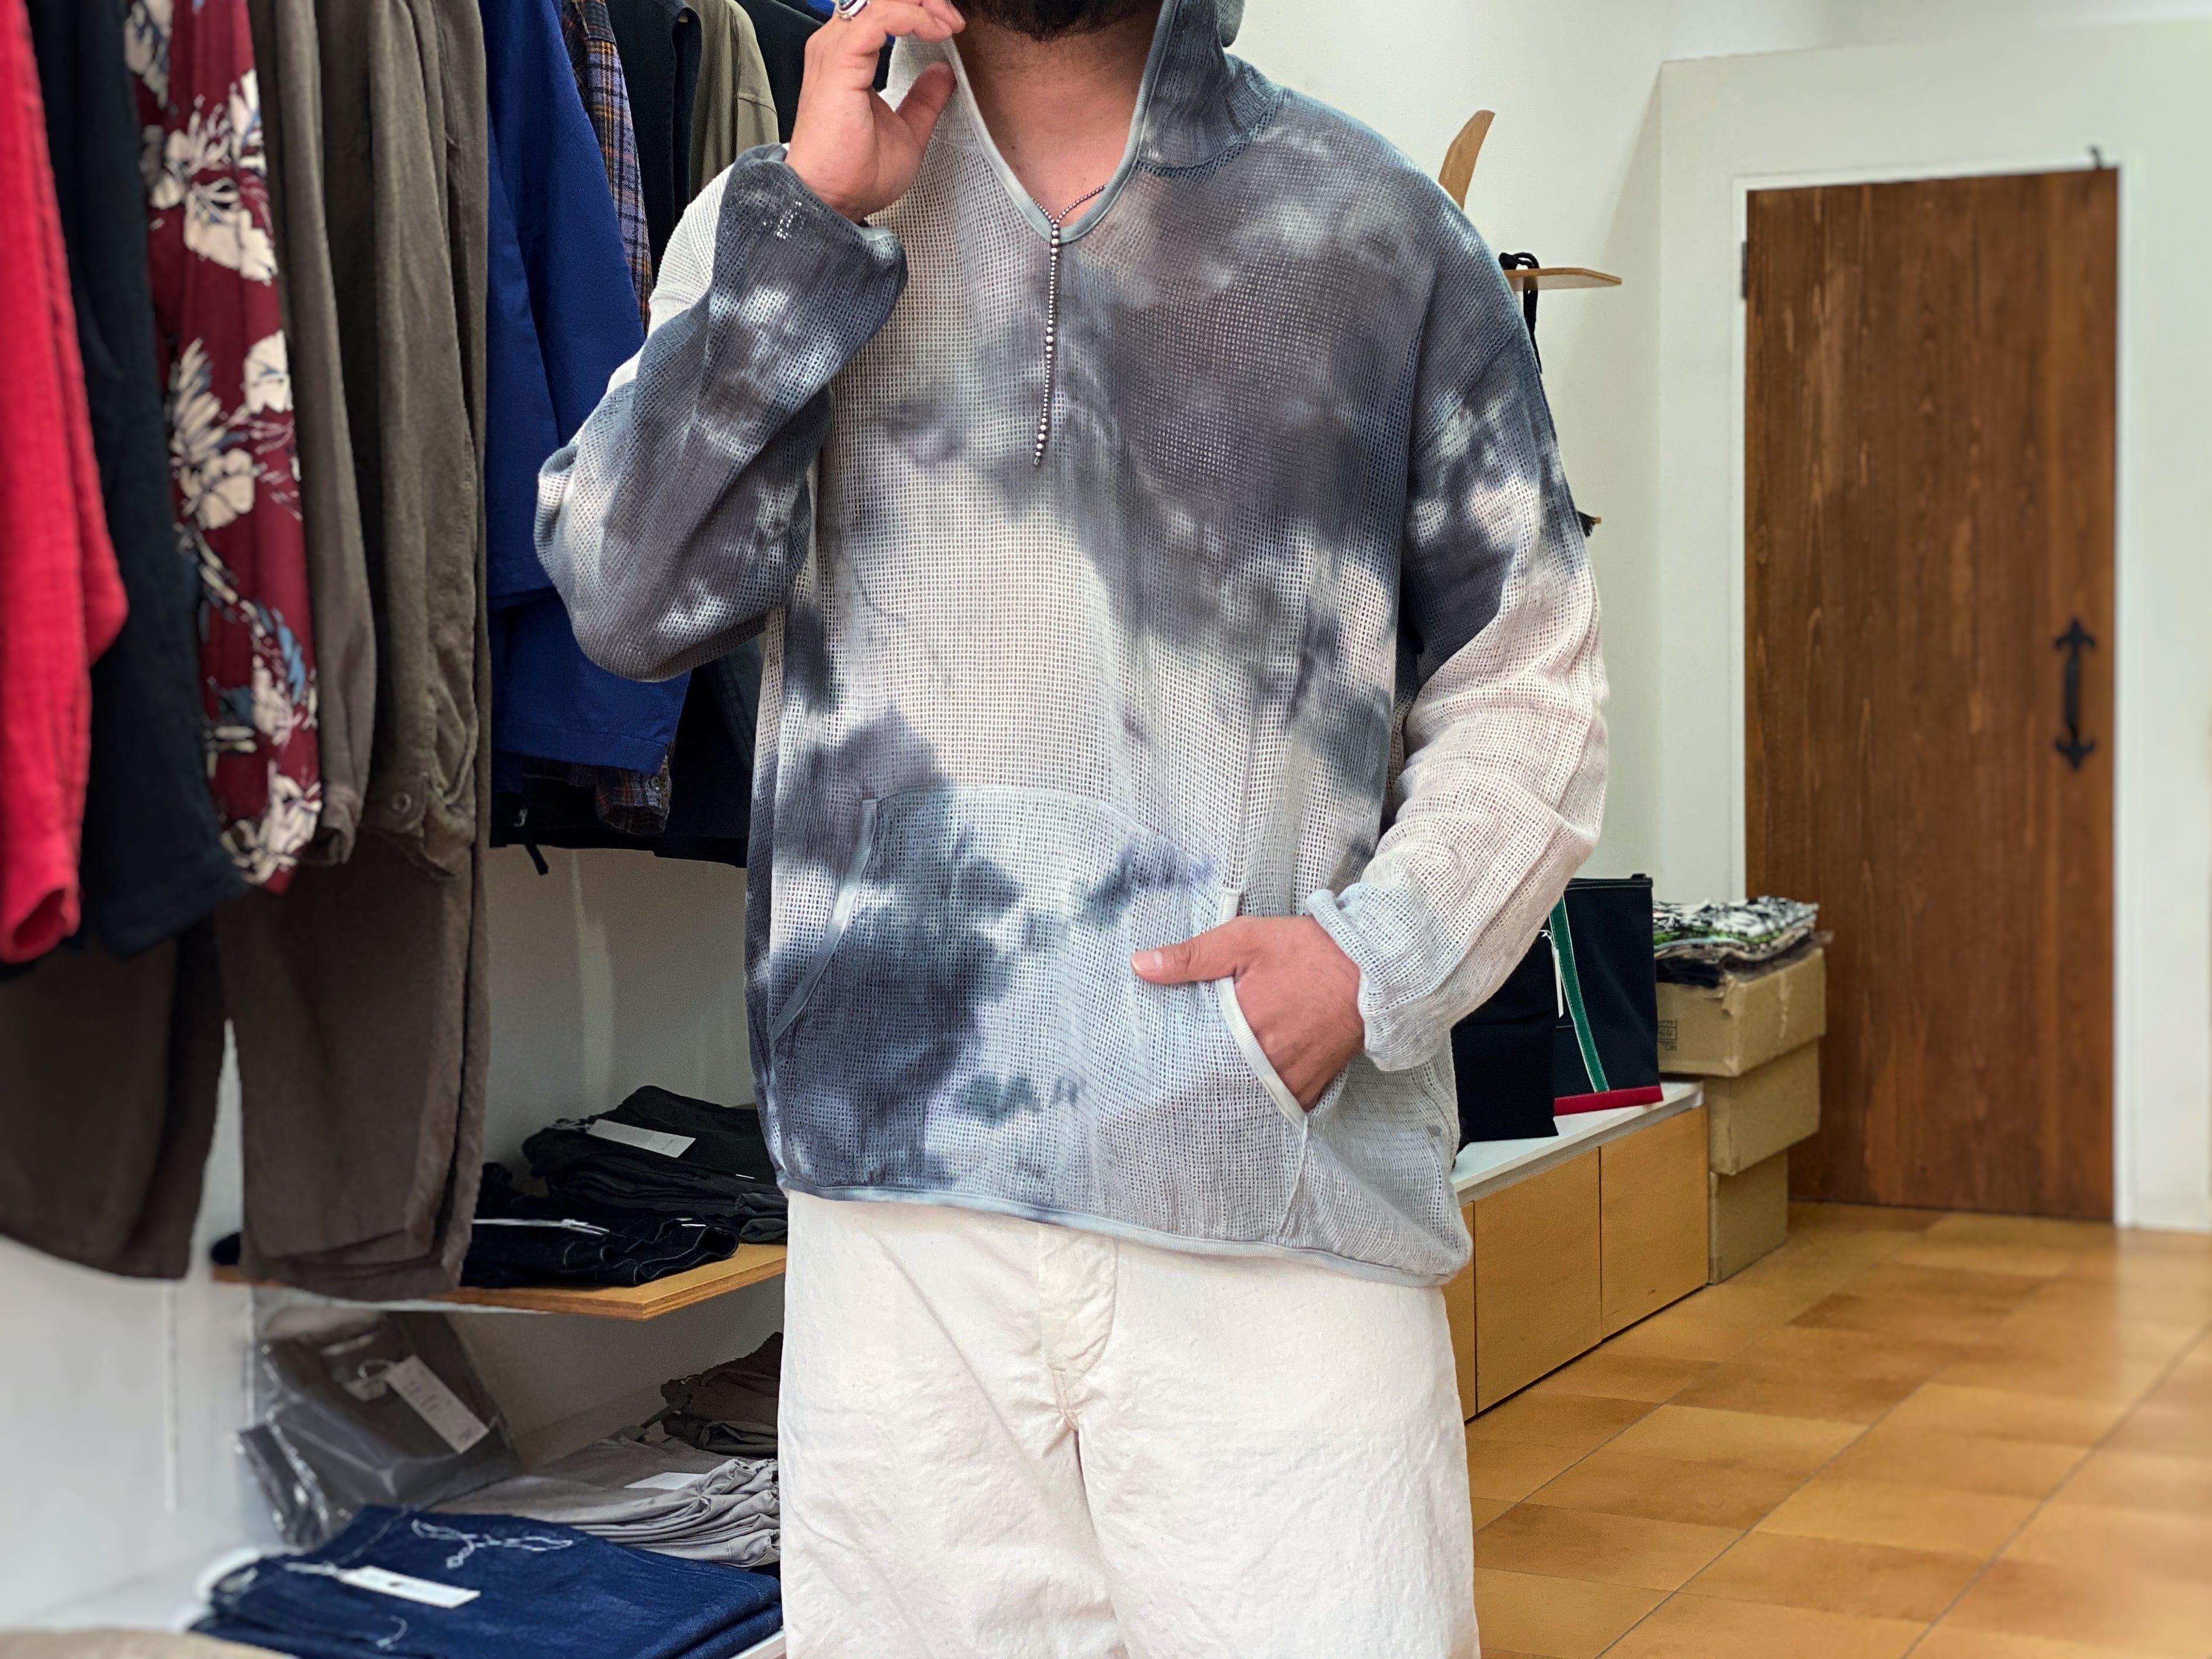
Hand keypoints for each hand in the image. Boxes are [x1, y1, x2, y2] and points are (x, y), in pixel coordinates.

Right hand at [785, 1, 963, 221]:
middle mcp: (835, 46)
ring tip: (946, 25)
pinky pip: (880, 16)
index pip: (881, 8)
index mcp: (846, 57)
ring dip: (922, 5)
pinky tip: (932, 30)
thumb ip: (924, 98)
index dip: (919, 8)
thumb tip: (942, 73)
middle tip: (952, 21)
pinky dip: (912, 17)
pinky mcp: (840, 62)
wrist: (831, 199)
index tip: (950, 27)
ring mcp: (834, 50)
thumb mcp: (908, 130)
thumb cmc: (854, 174)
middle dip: (923, 1)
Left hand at [1134, 917, 1365, 1108]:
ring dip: (1229, 1090)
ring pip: (1246, 1098)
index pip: (1192, 1058)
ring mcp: (1291, 1079)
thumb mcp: (1245, 940)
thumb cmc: (1307, 952)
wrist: (1372, 969)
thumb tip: (1139, 965)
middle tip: (1178, 1076)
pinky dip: (1261, 1096)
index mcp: (1243, 1027)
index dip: (1173, 1059)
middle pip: (1216, 1084)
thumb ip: (1192, 956)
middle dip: (1198, 1079)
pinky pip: (1277, 1103)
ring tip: (1211, 1081)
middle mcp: (1266, 1062)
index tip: (1158, 1060)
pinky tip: (1247, 1084)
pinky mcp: (1311, 1087)